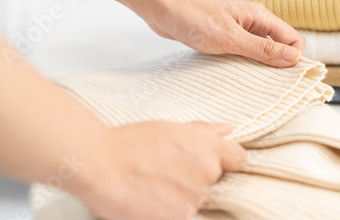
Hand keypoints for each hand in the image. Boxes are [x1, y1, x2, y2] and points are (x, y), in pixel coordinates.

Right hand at [73, 121, 245, 219]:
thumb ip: (202, 131)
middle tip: (169, 172)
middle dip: (198, 177)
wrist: (100, 166)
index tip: (213, 163)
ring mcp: (195, 197)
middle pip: (215, 180)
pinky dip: (170, 210)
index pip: (238, 158)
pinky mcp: (181, 217)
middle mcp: (207, 171)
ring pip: (198, 199)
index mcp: (207, 145)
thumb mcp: (167, 128)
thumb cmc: (129, 142)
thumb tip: (227, 130)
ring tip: (156, 185)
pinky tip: (152, 199)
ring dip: (183, 195)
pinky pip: (184, 215)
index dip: (226, 160)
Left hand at [145, 0, 305, 67]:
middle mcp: (252, 21)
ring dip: (257, 65)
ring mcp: (238, 28)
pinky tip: (233, 73)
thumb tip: (293, 58)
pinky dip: (241, 62)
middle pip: (278, 46)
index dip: (293, 59)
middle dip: (276, 65)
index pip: (293, 39)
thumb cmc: (193, 17)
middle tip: (266, 85)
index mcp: (259, 16)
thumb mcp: (229, 37)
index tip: (286, 79)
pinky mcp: (224, 36)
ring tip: (247, 81)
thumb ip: (262, 48)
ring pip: (259, 50)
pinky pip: (242, 51)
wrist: (162, 7)